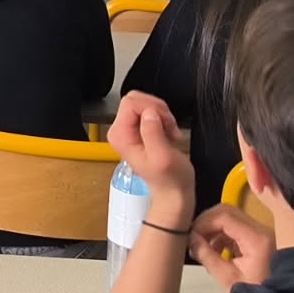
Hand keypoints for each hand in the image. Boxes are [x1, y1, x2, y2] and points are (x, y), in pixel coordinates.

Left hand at [107, 92, 193, 213]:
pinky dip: (164, 118)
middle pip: (136, 99)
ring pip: (144, 103)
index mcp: (120, 135)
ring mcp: (128, 129)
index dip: (152, 108)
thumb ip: (153, 132)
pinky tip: (169, 132)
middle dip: (158, 109)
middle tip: (169, 127)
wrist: (173, 193)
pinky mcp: (139, 129)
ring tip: (170, 132)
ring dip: (163, 114)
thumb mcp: (162, 156)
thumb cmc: (170, 180)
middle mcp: (120, 130)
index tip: (165, 124)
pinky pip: (150, 110)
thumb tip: (149, 112)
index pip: (131, 103)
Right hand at [191, 205, 274, 290]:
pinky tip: (216, 250)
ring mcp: (263, 234)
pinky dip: (223, 234)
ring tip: (204, 247)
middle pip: (227, 212)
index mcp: (257, 239)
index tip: (191, 234)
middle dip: (207, 224)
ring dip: (214, 229)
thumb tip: (191, 238)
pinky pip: (237, 227)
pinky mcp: (260, 239)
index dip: (203, 222)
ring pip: (231, 218)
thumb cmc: (257, 292)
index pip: (224, 216)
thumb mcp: (227, 278)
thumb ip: (206, 255)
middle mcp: (263, 231)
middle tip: (194, 238)